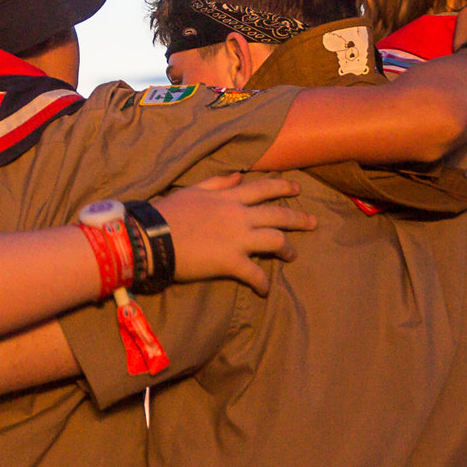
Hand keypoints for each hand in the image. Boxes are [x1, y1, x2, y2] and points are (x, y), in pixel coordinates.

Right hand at [151, 174, 315, 295]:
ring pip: (275, 241)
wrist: (153, 237)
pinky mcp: (231, 262)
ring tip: (293, 255)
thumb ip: (218, 182)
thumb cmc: (168, 212)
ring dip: (287, 249)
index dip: (283, 187)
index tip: (298, 188)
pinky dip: (262, 283)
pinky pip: (255, 274)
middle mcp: (239, 215)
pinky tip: (264, 290)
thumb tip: (238, 176)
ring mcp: (237, 239)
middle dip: (298, 218)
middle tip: (313, 222)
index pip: (264, 188)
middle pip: (278, 214)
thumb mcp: (193, 189)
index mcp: (229, 197)